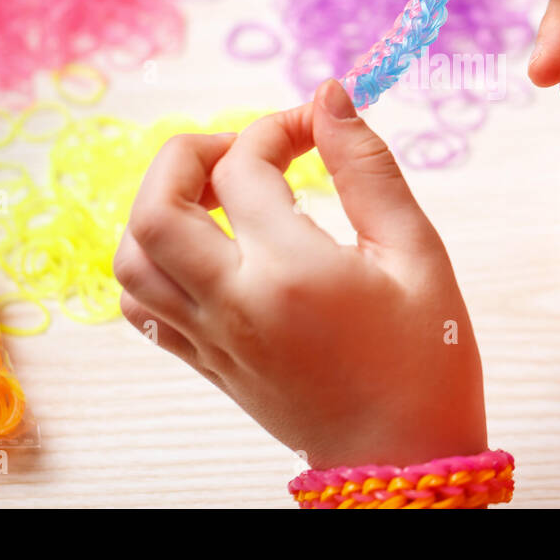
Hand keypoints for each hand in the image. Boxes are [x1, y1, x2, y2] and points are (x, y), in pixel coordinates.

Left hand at [113, 79, 486, 468]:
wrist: (405, 462)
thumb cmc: (426, 361)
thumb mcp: (417, 254)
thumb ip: (369, 169)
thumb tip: (329, 97)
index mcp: (292, 274)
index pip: (246, 167)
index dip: (279, 126)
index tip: (316, 126)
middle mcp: (235, 305)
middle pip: (156, 207)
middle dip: (189, 154)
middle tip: (242, 149)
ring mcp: (211, 339)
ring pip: (133, 257)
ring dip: (160, 206)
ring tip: (217, 195)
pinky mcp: (206, 363)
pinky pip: (142, 305)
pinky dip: (152, 261)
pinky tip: (204, 248)